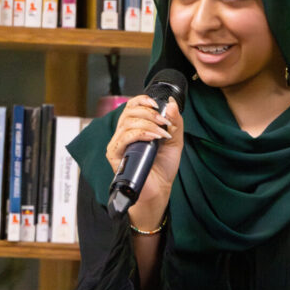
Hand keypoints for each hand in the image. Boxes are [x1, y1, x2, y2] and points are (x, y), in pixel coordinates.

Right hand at [105, 95, 182, 228]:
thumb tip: (171, 103)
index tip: (158, 105)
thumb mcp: (174, 140)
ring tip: (162, 134)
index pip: (132, 105)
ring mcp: (118, 144)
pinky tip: (153, 139)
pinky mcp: (114, 155)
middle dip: (150, 113)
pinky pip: (124, 137)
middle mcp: (124, 133)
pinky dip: (140, 134)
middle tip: (164, 122)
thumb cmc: (163, 167)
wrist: (159, 189)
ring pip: (128, 123)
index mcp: (135, 127)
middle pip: (129, 111)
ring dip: (148, 124)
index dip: (143, 100)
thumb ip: (175, 121)